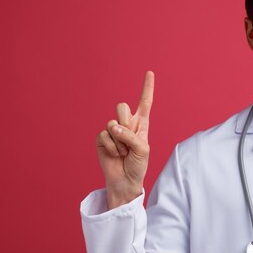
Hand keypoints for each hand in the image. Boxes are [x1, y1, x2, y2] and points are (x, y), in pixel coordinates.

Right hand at [96, 71, 154, 208]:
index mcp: (141, 124)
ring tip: (123, 151)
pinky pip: (104, 134)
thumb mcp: (143, 149)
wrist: (125, 180)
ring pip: (112, 122)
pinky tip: (115, 154)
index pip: (145, 102)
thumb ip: (131, 136)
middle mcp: (127, 124)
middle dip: (125, 121)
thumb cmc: (138, 165)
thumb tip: (113, 127)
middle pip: (121, 107)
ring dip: (119, 139)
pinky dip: (112, 146)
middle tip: (128, 137)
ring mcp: (113, 131)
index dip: (147, 87)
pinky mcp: (102, 139)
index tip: (149, 72)